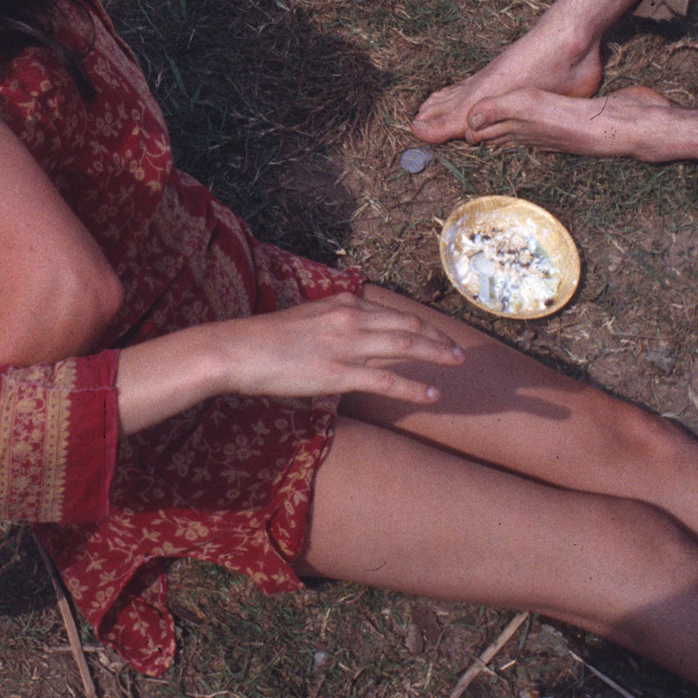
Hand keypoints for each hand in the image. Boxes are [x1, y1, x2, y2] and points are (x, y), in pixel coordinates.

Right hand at [216, 293, 464, 404]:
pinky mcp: (338, 373)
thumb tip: (348, 339)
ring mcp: (346, 345)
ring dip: (435, 354)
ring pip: (404, 345)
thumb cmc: (264, 340)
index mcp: (341, 303)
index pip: (392, 312)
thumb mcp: (304, 320)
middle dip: (437, 337)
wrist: (238, 349)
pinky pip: (387, 380)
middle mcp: (349, 318)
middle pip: (407, 324)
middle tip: (458, 352)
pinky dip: (414, 387)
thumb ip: (331, 325)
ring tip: (456, 364)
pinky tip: (433, 394)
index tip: (437, 334)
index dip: (421, 324)